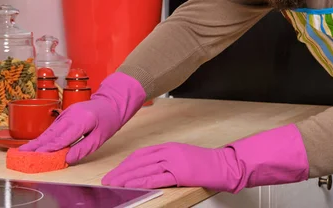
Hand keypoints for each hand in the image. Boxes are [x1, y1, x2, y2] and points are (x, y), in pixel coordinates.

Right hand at [19, 72, 145, 163]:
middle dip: (36, 145)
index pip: (62, 138)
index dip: (48, 149)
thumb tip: (68, 159)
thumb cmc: (108, 120)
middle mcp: (71, 115)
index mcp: (81, 121)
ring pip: (50, 130)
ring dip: (37, 141)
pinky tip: (36, 144)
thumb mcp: (100, 137)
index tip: (37, 157)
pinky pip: (53, 127)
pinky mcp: (65, 115)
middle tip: (21, 155)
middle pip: (51, 133)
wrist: (111, 102)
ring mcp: (66, 113)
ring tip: (23, 151)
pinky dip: (44, 136)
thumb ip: (83, 148)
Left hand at [102, 124, 309, 192]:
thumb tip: (149, 169)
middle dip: (120, 171)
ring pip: (143, 168)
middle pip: (138, 160)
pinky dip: (140, 181)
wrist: (224, 165)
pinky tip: (131, 185)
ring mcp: (173, 160)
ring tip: (113, 184)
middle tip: (107, 179)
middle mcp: (168, 151)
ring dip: (125, 176)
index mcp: (168, 147)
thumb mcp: (182, 158)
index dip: (125, 164)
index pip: (140, 154)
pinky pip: (155, 176)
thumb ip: (166, 161)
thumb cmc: (205, 164)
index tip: (115, 171)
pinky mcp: (178, 171)